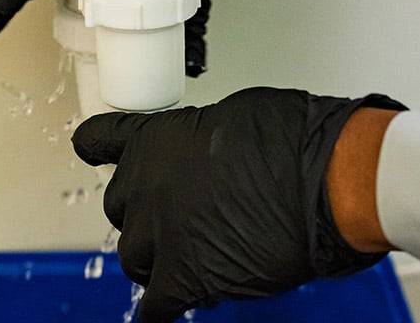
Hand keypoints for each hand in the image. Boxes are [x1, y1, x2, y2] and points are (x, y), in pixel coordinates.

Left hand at [72, 88, 403, 321]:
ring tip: (185, 257)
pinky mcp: (184, 278)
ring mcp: (160, 235)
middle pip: (118, 207)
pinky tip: (164, 311)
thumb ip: (199, 140)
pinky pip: (156, 307)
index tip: (96, 153)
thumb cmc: (293, 138)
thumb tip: (205, 156)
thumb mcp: (233, 116)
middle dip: (143, 211)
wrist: (324, 179)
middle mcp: (144, 186)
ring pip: (134, 257)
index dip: (99, 149)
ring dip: (155, 258)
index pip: (97, 141)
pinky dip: (159, 311)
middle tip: (175, 213)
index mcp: (154, 139)